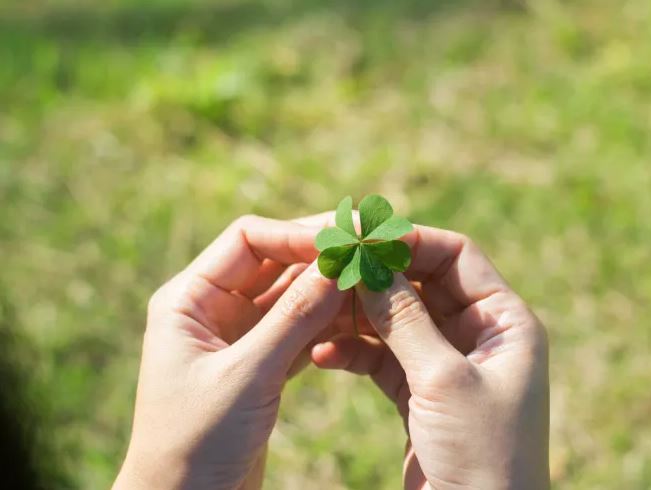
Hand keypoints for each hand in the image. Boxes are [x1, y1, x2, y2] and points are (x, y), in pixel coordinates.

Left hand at [114, 216, 344, 489]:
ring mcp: (237, 336)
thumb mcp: (247, 375)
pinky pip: (298, 329)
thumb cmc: (195, 443)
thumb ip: (293, 318)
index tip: (345, 240)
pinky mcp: (260, 364)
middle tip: (369, 247)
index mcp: (189, 299)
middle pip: (273, 262)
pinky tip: (359, 319)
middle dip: (319, 255)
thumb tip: (338, 264)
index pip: (248, 240)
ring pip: (291, 296)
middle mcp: (212, 308)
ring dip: (329, 289)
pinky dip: (327, 323)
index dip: (297, 234)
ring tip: (372, 281)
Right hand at [311, 224, 549, 488]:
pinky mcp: (422, 396)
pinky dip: (355, 353)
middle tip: (328, 268)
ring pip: (397, 322)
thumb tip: (370, 265)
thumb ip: (405, 320)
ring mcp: (448, 367)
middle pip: (422, 285)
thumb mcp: (444, 382)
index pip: (457, 256)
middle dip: (377, 278)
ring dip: (359, 315)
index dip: (410, 242)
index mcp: (505, 323)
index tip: (361, 238)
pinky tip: (323, 355)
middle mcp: (479, 338)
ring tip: (318, 310)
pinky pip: (384, 359)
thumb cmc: (484, 459)